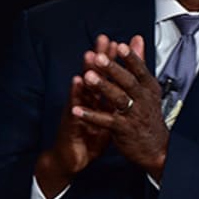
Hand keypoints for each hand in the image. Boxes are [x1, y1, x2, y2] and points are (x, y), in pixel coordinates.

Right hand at [34, 34, 116, 197]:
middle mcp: (86, 101)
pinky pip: (75, 108)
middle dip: (99, 58)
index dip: (112, 61)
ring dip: (86, 72)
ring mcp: (77, 110)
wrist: (72, 158)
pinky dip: (76, 96)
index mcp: (97, 99)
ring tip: (90, 55)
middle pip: (94, 76)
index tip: (120, 42)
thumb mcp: (106, 116)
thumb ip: (115, 100)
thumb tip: (127, 88)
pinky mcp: (71, 123)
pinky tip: (76, 84)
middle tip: (103, 39)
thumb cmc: (89, 136)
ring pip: (83, 88)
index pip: (106, 76)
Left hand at [72, 34, 170, 180]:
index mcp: (148, 87)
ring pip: (117, 99)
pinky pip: (105, 121)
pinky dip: (91, 115)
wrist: (155, 148)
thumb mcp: (147, 87)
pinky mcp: (123, 130)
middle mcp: (143, 100)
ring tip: (87, 77)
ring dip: (101, 88)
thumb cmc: (148, 113)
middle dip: (112, 69)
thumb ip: (139, 62)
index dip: (131, 58)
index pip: (140, 70)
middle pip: (128, 82)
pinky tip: (77, 109)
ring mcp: (133, 115)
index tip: (120, 45)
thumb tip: (136, 38)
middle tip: (98, 58)